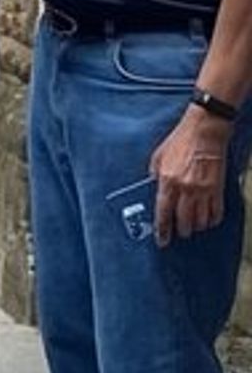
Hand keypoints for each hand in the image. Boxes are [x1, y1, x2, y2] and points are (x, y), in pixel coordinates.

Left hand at [151, 109, 232, 244]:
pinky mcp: (218, 188)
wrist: (204, 132)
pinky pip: (216, 213)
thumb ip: (154, 177)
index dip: (162, 230)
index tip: (162, 241)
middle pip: (184, 221)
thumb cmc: (179, 142)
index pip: (163, 213)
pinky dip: (212, 220)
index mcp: (167, 181)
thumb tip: (154, 192)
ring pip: (201, 220)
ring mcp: (203, 190)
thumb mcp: (158, 158)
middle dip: (180, 231)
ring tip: (192, 226)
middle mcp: (185, 188)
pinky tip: (207, 220)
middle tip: (179, 233)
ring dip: (196, 227)